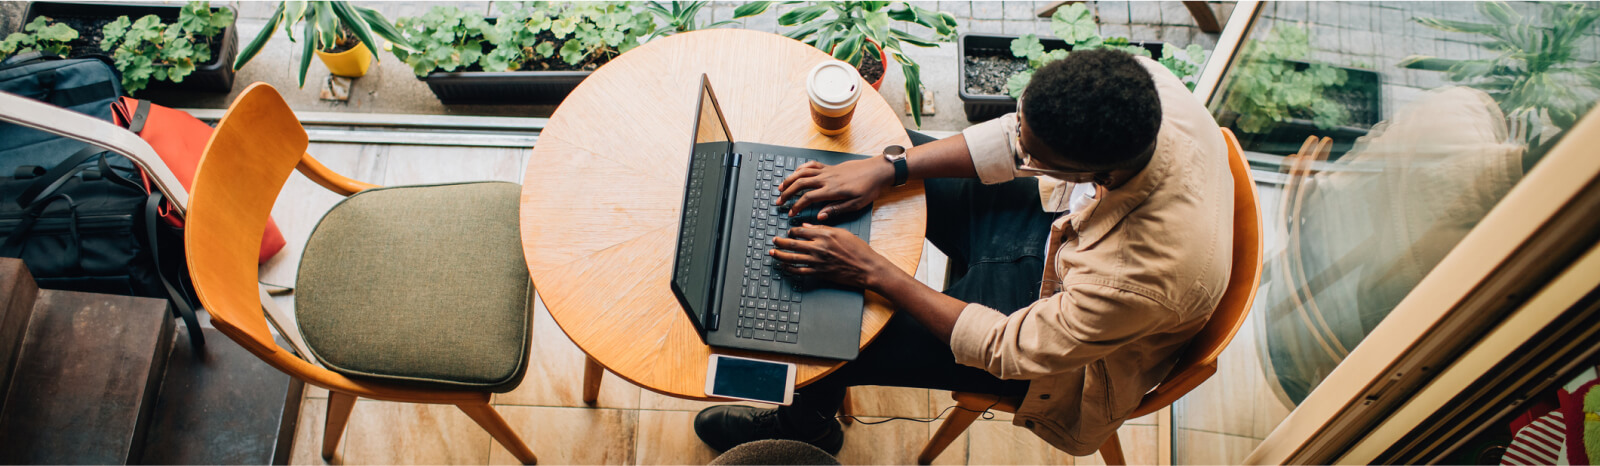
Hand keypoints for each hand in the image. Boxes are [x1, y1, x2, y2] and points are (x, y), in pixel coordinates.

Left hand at [770, 224, 896, 290]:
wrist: (866, 268)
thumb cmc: (858, 250)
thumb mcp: (842, 233)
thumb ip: (822, 229)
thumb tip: (806, 227)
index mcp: (824, 235)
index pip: (801, 231)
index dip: (792, 231)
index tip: (789, 232)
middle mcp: (819, 248)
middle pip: (792, 244)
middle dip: (780, 242)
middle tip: (774, 240)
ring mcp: (817, 262)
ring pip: (793, 258)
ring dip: (780, 255)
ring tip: (773, 253)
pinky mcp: (819, 273)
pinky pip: (800, 271)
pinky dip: (790, 269)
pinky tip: (784, 267)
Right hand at [775, 157, 892, 219]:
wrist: (878, 170)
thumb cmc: (869, 188)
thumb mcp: (856, 204)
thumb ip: (836, 210)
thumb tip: (820, 215)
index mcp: (832, 190)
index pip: (807, 198)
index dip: (796, 206)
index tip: (790, 213)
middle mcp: (827, 179)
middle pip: (800, 184)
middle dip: (787, 193)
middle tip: (779, 202)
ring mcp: (827, 171)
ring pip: (802, 173)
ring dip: (790, 180)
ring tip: (781, 187)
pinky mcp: (830, 167)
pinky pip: (811, 165)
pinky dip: (801, 168)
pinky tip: (796, 173)